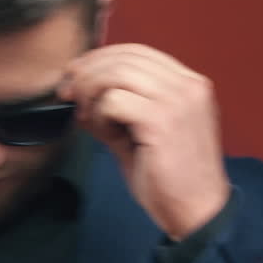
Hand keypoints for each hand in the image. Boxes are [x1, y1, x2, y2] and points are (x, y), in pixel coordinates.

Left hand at [59, 44, 230, 239]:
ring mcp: (178, 101)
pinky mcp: (162, 121)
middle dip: (86, 72)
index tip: (75, 75)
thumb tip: (79, 97)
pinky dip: (100, 114)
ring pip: (117, 74)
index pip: (137, 52)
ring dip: (90, 92)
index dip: (100, 58)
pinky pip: (114, 101)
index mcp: (188, 84)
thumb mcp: (139, 135)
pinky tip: (105, 133)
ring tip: (86, 117)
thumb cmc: (169, 178)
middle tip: (66, 93)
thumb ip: (114, 112)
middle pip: (124, 58)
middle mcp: (188, 86)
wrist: (196, 210)